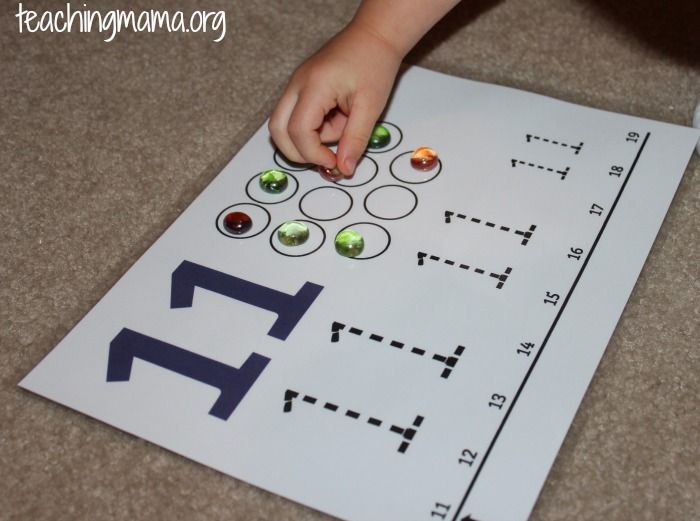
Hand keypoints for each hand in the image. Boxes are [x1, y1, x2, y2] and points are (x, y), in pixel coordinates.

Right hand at [269, 22, 401, 176]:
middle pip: (277, 131)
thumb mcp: (370, 107)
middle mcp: (297, 84)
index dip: (313, 154)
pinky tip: (337, 118)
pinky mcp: (301, 87)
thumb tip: (344, 168)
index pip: (298, 131)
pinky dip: (312, 127)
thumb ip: (355, 140)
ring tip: (340, 127)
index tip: (334, 163)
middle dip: (298, 152)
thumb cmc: (374, 63)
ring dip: (308, 138)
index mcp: (314, 86)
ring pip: (284, 125)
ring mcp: (296, 85)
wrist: (374, 35)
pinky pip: (296, 115)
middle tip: (326, 159)